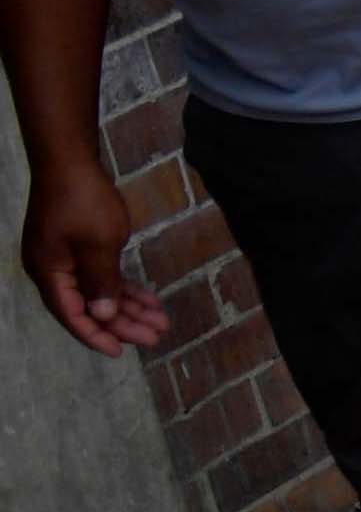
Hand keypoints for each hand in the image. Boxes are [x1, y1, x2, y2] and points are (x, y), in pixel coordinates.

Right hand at [19, 147, 164, 355]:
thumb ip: (101, 282)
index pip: (72, 315)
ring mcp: (63, 257)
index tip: (121, 352)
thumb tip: (102, 315)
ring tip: (160, 321)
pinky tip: (148, 299)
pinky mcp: (76, 246)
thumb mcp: (98, 245)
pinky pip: (101, 274)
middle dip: (123, 323)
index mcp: (49, 273)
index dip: (96, 335)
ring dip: (128, 307)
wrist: (69, 159)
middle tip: (156, 336)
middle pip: (89, 307)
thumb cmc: (83, 201)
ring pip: (98, 291)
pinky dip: (123, 286)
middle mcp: (51, 270)